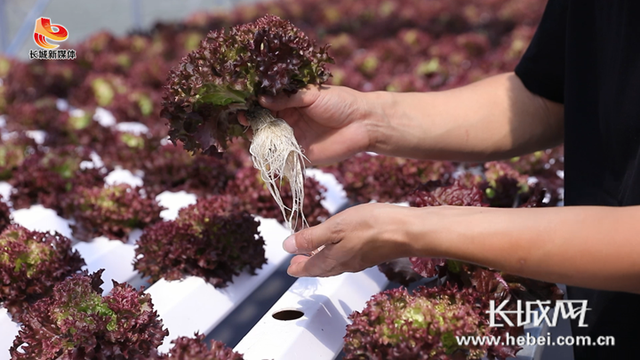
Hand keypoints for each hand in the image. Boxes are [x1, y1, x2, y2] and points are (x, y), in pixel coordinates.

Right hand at [240, 85, 377, 164]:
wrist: (364, 123)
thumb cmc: (340, 102)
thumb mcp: (312, 95)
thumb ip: (287, 98)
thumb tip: (261, 99)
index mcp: (291, 103)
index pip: (266, 105)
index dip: (254, 106)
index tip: (243, 106)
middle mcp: (290, 121)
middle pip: (264, 124)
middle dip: (253, 124)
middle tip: (243, 121)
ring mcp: (295, 139)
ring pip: (271, 142)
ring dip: (260, 141)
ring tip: (252, 136)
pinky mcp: (302, 156)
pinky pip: (284, 160)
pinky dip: (273, 160)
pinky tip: (263, 157)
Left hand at [282, 203, 414, 276]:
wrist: (407, 232)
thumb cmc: (371, 226)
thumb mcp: (335, 227)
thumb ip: (311, 238)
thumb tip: (287, 247)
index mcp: (333, 259)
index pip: (310, 267)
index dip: (298, 267)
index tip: (289, 267)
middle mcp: (346, 264)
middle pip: (322, 268)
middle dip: (308, 265)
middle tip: (297, 263)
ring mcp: (360, 260)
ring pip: (335, 264)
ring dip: (322, 261)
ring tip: (314, 254)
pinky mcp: (372, 254)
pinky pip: (347, 259)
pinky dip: (337, 255)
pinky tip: (340, 247)